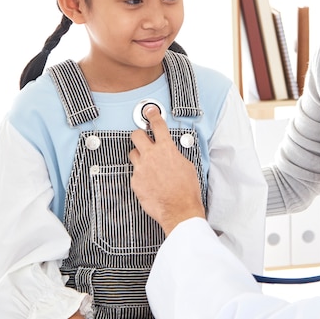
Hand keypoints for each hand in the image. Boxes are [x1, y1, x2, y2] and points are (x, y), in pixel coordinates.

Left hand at [130, 105, 205, 234]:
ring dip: (139, 156)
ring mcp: (141, 169)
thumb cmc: (186, 190)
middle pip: (136, 136)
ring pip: (132, 154)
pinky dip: (141, 175)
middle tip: (143, 138)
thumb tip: (170, 154)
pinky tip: (150, 182)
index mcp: (167, 149)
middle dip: (139, 135)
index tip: (150, 111)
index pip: (158, 126)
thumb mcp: (187, 166)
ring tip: (148, 164)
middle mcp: (151, 156)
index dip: (153, 116)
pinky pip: (135, 173)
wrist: (179, 209)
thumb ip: (174, 155)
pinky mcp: (135, 182)